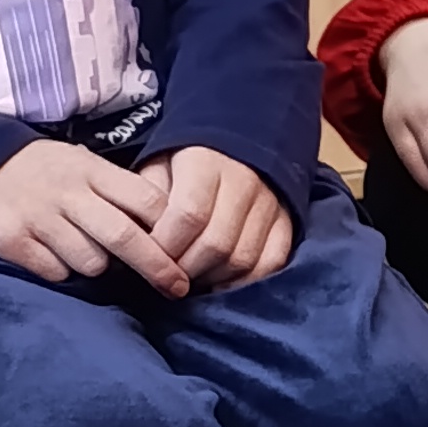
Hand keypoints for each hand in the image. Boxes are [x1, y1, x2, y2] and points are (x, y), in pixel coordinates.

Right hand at [0, 139, 187, 291]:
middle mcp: (68, 192)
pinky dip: (61, 272)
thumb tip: (169, 232)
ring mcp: (39, 216)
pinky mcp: (12, 240)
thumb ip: (119, 192)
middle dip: (158, 267)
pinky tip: (51, 255)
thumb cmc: (45, 174)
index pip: (147, 200)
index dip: (172, 231)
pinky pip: (56, 273)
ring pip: (92, 263)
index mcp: (92, 171)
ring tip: (82, 251)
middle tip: (178, 288)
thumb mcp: (83, 166)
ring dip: (97, 268)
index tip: (188, 255)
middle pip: (126, 236)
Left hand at [145, 144, 295, 291]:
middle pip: (217, 244)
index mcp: (206, 162)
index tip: (151, 258)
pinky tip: (222, 282)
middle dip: (186, 269)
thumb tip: (140, 244)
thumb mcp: (156, 167)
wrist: (233, 144)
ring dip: (213, 279)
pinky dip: (245, 282)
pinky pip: (271, 263)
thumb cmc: (183, 164)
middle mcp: (244, 180)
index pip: (188, 215)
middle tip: (169, 275)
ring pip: (243, 258)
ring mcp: (270, 202)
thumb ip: (147, 201)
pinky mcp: (287, 221)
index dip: (166, 246)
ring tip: (192, 278)